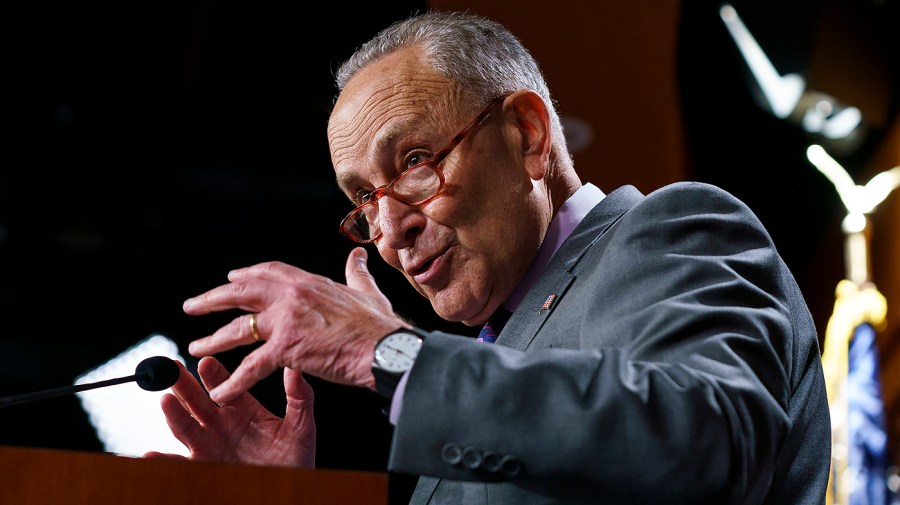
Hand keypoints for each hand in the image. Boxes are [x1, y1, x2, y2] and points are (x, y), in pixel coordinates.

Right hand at [143, 357, 315, 467]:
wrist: (287, 490)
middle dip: (184, 384)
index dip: (214, 374)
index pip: (225, 386)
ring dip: (174, 414)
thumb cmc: (296, 460)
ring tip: (166, 399)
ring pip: (185, 427)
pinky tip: (150, 454)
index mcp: (243, 410)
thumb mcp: (300, 426)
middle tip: (172, 367)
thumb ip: (299, 397)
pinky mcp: (202, 468)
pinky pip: (179, 465)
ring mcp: (209, 446)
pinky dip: (163, 461)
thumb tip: (296, 365)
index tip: (207, 361)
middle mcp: (221, 424)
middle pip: (197, 400)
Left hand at [183, 247, 406, 403]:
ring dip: (213, 339)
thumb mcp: (366, 290)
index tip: (230, 279)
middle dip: (213, 299)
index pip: (268, 271)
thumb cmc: (379, 325)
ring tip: (195, 349)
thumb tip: (357, 255)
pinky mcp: (286, 348)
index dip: (246, 276)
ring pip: (239, 328)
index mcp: (308, 281)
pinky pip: (252, 366)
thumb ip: (356, 272)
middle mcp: (291, 295)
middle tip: (192, 306)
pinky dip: (234, 383)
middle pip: (241, 292)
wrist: (386, 348)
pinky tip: (221, 393)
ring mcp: (286, 319)